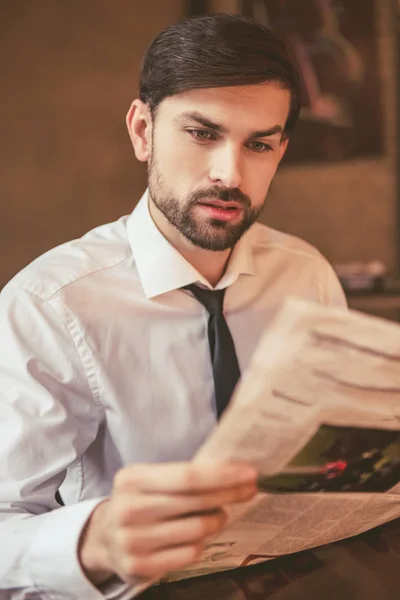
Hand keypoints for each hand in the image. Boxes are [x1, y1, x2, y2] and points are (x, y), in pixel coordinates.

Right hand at [79, 461, 257, 585]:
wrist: (104, 536)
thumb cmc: (140, 501)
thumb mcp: (150, 479)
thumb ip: (183, 475)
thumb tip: (233, 472)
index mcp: (132, 479)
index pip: (188, 476)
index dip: (222, 475)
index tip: (249, 473)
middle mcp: (129, 509)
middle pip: (195, 502)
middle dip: (230, 494)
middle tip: (250, 489)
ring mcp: (132, 540)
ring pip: (197, 529)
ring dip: (217, 519)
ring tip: (218, 513)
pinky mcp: (139, 566)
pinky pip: (190, 553)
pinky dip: (202, 542)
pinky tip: (199, 534)